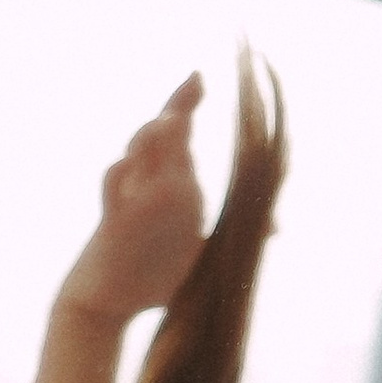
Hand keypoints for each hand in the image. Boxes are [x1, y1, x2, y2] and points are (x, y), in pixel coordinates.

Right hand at [61, 75, 208, 323]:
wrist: (107, 305)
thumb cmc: (151, 277)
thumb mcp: (203, 254)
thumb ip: (232, 232)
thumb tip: (274, 226)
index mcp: (173, 185)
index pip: (179, 135)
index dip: (186, 102)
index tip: (201, 77)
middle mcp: (150, 185)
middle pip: (162, 135)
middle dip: (178, 108)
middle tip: (196, 82)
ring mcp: (130, 201)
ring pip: (136, 155)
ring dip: (151, 136)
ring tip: (172, 120)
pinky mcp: (113, 224)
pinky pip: (112, 194)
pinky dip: (118, 177)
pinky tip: (127, 164)